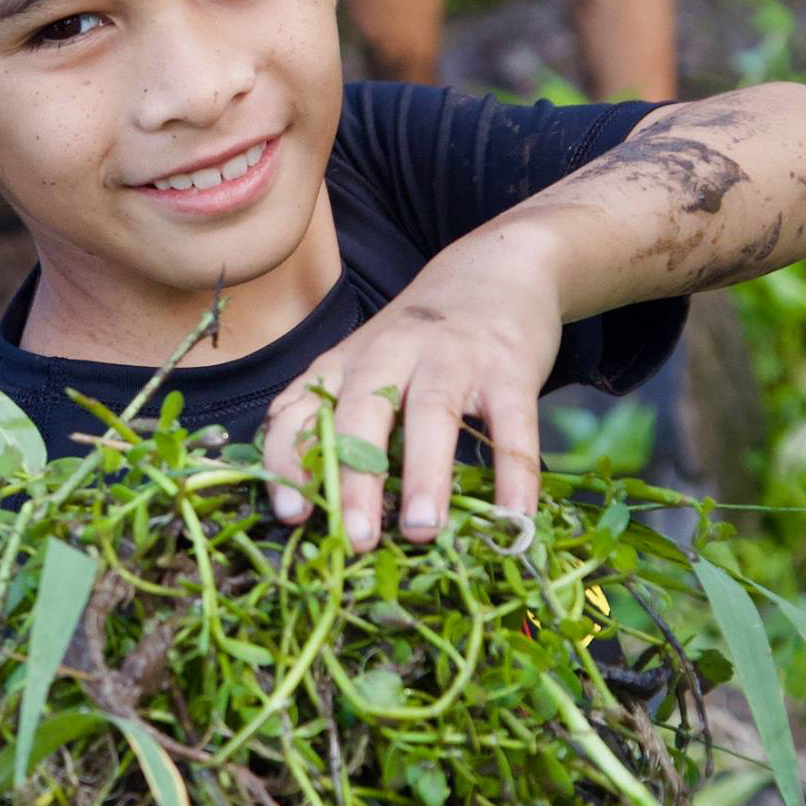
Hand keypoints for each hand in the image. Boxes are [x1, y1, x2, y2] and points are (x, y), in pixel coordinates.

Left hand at [260, 238, 560, 551]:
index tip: (292, 513)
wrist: (498, 266)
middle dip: (355, 477)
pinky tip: (513, 515)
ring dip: (424, 474)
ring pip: (432, 413)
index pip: (302, 408)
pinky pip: (512, 423)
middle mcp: (392, 353)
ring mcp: (453, 356)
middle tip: (356, 539)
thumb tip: (311, 506)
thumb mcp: (365, 363)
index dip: (291, 459)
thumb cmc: (422, 337)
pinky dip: (514, 472)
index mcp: (347, 362)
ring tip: (421, 530)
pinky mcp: (509, 366)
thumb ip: (336, 417)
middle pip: (362, 411)